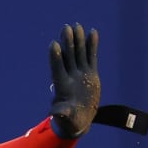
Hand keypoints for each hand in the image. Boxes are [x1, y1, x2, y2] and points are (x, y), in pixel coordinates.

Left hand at [48, 23, 100, 138]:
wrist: (80, 120)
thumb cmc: (69, 121)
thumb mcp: (66, 117)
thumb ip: (61, 113)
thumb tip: (55, 112)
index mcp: (62, 86)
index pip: (57, 68)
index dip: (56, 57)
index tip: (54, 44)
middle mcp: (70, 76)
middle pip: (68, 57)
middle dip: (67, 43)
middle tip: (66, 28)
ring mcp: (80, 74)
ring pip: (79, 54)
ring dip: (78, 41)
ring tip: (77, 26)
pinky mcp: (90, 73)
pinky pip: (91, 57)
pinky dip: (92, 45)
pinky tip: (93, 32)